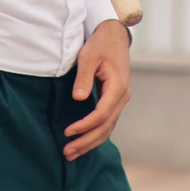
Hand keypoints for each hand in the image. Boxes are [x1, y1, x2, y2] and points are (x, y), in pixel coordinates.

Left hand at [63, 21, 132, 159]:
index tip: (68, 132)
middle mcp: (122, 97)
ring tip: (71, 154)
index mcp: (118, 87)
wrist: (115, 36)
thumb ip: (84, 78)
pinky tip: (83, 143)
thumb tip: (79, 98)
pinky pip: (107, 123)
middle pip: (106, 127)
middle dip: (86, 141)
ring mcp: (119, 100)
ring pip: (107, 128)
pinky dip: (95, 135)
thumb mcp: (89, 57)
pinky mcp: (114, 101)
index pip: (102, 114)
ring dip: (90, 142)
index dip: (85, 125)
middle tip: (67, 153)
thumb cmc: (100, 44)